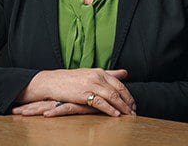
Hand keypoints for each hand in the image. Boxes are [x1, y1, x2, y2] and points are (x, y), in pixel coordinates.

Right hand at [17, 68, 135, 116]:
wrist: (53, 82)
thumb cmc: (72, 80)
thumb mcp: (91, 74)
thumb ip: (109, 74)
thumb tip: (125, 73)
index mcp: (100, 72)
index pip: (119, 84)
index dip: (128, 95)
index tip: (134, 104)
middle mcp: (97, 76)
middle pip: (118, 90)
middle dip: (128, 102)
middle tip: (134, 112)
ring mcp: (91, 84)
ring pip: (112, 96)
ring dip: (122, 107)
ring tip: (129, 116)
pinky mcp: (84, 94)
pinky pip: (100, 102)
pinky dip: (110, 109)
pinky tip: (116, 115)